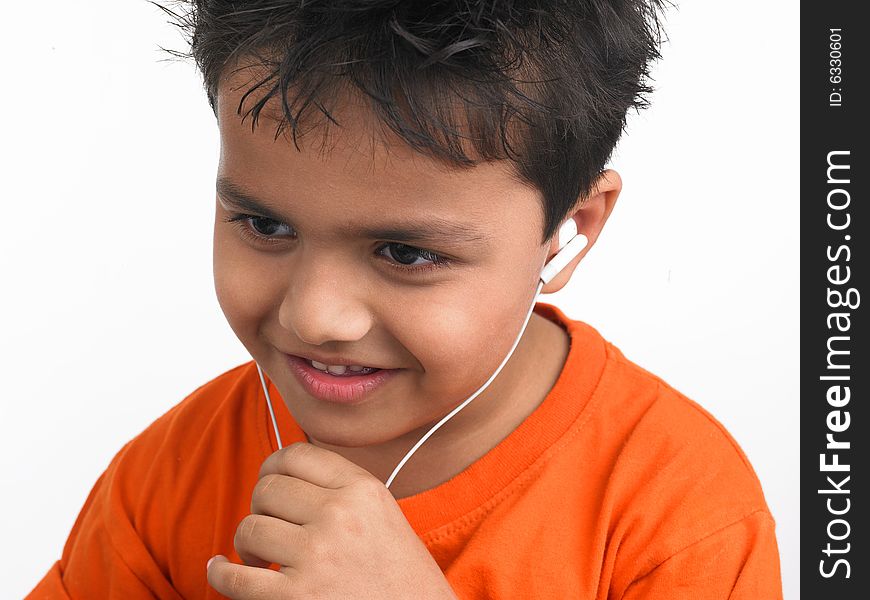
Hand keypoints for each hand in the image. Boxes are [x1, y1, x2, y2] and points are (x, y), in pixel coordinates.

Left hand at [207, 442, 457, 599]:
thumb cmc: (402, 579)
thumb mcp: (384, 517)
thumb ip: (342, 492)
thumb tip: (282, 476)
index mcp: (363, 490)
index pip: (297, 455)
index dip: (273, 467)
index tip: (270, 483)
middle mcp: (339, 515)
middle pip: (268, 488)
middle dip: (261, 508)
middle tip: (271, 528)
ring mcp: (316, 556)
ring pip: (249, 528)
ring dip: (248, 544)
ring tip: (262, 559)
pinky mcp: (296, 598)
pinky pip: (235, 577)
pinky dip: (220, 573)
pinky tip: (222, 569)